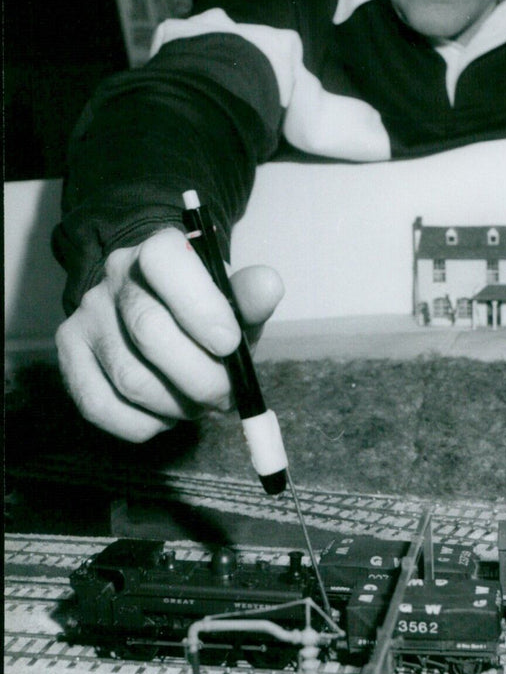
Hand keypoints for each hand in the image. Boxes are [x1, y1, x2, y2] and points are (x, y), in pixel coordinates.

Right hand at [55, 226, 283, 442]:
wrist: (158, 312)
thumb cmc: (204, 310)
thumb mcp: (233, 301)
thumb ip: (249, 297)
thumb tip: (268, 286)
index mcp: (159, 249)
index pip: (165, 261)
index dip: (199, 306)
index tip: (230, 344)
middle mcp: (115, 276)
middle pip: (149, 331)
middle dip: (200, 376)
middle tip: (225, 394)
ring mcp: (86, 315)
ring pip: (129, 378)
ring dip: (176, 405)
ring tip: (197, 402)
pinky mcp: (69, 355)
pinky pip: (100, 406)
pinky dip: (142, 424)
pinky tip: (164, 414)